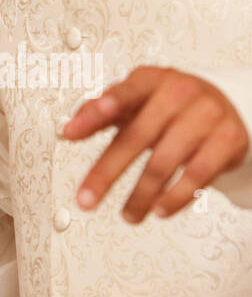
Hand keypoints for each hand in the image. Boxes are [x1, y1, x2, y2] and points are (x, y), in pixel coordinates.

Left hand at [63, 67, 249, 222]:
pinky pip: (197, 176)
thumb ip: (99, 114)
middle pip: (135, 138)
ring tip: (128, 216)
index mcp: (150, 80)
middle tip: (85, 201)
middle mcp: (179, 93)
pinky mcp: (228, 139)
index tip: (70, 132)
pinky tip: (160, 210)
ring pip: (164, 164)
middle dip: (105, 174)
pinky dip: (175, 198)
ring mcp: (207, 115)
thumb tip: (67, 130)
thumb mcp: (133, 103)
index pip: (122, 94)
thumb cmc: (165, 107)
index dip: (96, 113)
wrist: (223, 104)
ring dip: (141, 196)